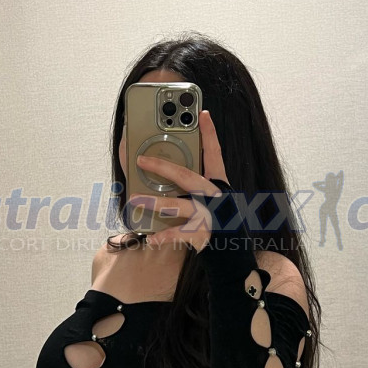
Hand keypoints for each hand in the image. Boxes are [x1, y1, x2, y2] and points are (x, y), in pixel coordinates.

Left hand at [132, 109, 229, 251]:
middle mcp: (215, 197)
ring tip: (135, 200)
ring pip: (179, 205)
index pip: (215, 153)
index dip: (210, 133)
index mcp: (218, 184)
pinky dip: (164, 236)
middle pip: (187, 176)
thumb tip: (164, 170)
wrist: (232, 253)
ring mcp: (210, 216)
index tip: (203, 114)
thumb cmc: (218, 222)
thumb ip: (194, 185)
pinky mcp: (203, 234)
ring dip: (155, 202)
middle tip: (141, 159)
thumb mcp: (212, 199)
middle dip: (163, 167)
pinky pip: (179, 234)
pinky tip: (151, 238)